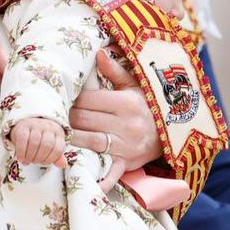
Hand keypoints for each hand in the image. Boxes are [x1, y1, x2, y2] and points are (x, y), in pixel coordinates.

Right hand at [8, 118, 67, 166]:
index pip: (58, 149)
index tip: (43, 163)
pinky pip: (23, 139)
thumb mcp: (51, 147)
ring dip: (30, 156)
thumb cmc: (41, 139)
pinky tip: (21, 158)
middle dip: (40, 158)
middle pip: (47, 145)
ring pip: (35, 142)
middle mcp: (48, 127)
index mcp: (58, 133)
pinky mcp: (23, 126)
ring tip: (28, 161)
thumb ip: (57, 156)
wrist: (27, 125)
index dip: (51, 159)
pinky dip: (22, 152)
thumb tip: (64, 165)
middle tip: (34, 162)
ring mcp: (36, 124)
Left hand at [69, 50, 162, 172]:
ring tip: (59, 136)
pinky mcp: (126, 164)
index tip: (66, 100)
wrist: (171, 133)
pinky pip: (110, 172)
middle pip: (84, 120)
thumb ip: (115, 71)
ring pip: (90, 142)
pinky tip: (80, 174)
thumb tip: (98, 53)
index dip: (74, 100)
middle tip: (58, 117)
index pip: (88, 100)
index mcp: (127, 103)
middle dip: (69, 118)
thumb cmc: (148, 106)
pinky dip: (97, 177)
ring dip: (72, 140)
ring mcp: (126, 146)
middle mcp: (127, 125)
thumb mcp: (135, 85)